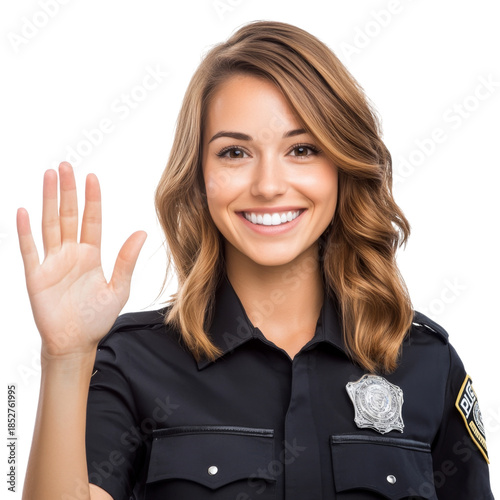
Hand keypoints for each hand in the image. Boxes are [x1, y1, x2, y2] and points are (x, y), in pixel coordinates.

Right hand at [16, 162, 146, 358]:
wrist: (75, 343)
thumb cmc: (98, 318)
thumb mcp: (118, 289)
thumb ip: (126, 261)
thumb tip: (142, 232)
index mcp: (91, 255)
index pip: (92, 220)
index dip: (92, 199)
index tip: (92, 177)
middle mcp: (71, 254)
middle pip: (68, 215)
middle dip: (67, 191)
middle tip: (65, 166)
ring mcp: (52, 263)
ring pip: (49, 225)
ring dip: (48, 201)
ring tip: (48, 177)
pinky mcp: (35, 276)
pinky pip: (29, 250)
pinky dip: (25, 232)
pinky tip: (24, 212)